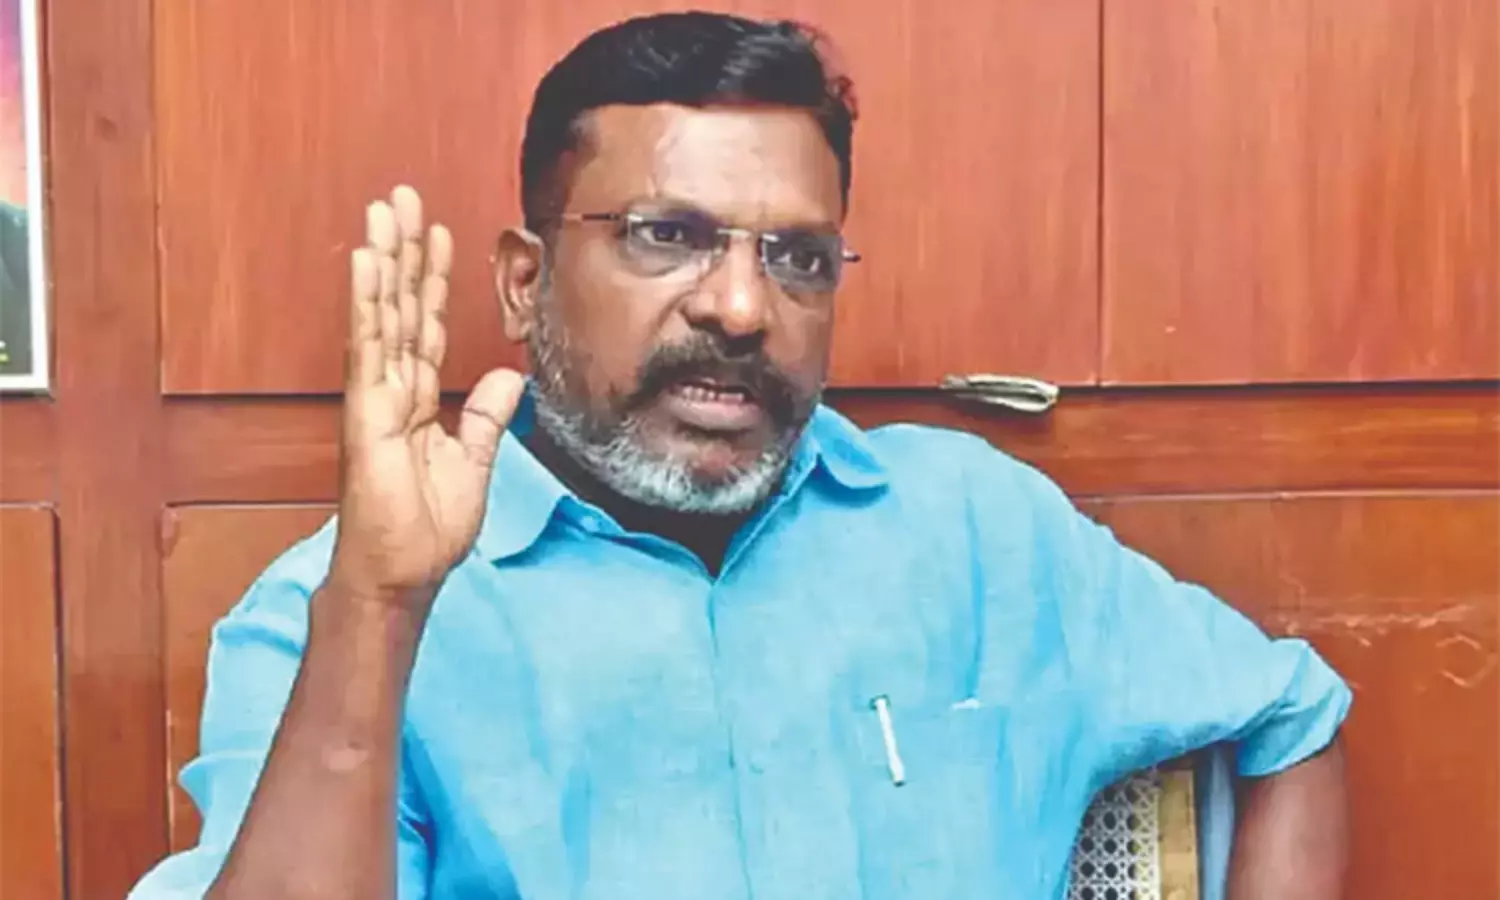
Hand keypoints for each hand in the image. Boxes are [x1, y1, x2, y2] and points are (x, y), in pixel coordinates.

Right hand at [329, 185, 523, 607]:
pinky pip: (368, 347)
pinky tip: (367, 262)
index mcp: (418, 402)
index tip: (436, 234)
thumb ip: (484, 419)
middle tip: (401, 197)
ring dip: (383, 260)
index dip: (433, 280)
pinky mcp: (365, 412)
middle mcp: (392, 390)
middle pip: (402, 308)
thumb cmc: (427, 531)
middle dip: (404, 252)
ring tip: (383, 210)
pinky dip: (367, 302)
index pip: (428, 327)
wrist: (403, 574)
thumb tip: (506, 379)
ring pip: (381, 315)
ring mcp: (375, 397)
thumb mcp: (474, 465)